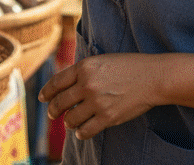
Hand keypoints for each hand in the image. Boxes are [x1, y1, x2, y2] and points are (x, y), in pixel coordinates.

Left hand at [39, 54, 159, 139]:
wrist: (151, 77)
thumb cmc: (128, 66)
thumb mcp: (101, 61)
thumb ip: (83, 72)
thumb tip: (65, 85)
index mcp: (84, 66)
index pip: (56, 82)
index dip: (46, 92)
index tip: (42, 98)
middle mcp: (87, 84)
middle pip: (59, 102)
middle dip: (53, 110)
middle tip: (52, 114)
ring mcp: (97, 102)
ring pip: (70, 119)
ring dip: (68, 122)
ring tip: (71, 122)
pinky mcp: (107, 117)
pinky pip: (85, 131)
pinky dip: (80, 133)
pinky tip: (82, 131)